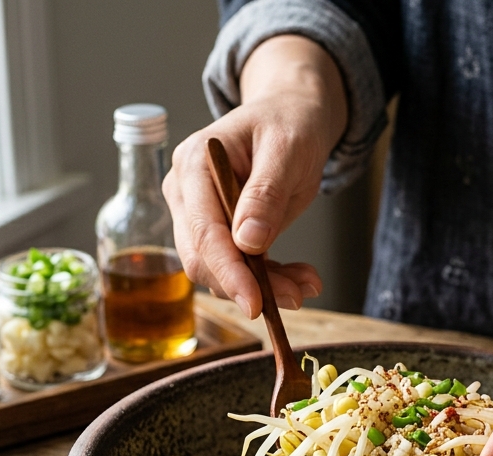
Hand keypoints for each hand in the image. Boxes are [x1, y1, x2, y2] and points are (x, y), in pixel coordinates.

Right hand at [162, 35, 346, 318]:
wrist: (292, 115)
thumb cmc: (289, 123)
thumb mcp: (288, 149)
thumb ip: (265, 192)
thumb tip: (247, 242)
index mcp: (194, 163)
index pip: (204, 230)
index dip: (228, 270)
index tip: (255, 302)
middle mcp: (186, 191)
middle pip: (203, 257)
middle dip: (248, 283)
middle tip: (298, 294)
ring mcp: (197, 212)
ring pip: (220, 269)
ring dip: (264, 286)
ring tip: (307, 283)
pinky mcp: (217, 230)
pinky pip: (237, 266)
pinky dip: (268, 279)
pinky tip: (298, 277)